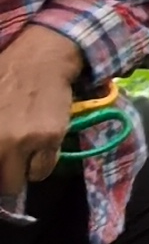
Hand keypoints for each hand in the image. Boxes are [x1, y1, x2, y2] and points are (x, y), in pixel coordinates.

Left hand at [0, 29, 80, 207]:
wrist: (40, 60)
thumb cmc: (2, 81)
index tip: (2, 164)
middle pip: (1, 182)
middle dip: (3, 177)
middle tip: (7, 163)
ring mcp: (22, 141)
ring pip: (18, 181)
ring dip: (20, 172)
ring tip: (23, 154)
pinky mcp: (49, 139)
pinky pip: (42, 170)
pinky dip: (40, 165)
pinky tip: (39, 146)